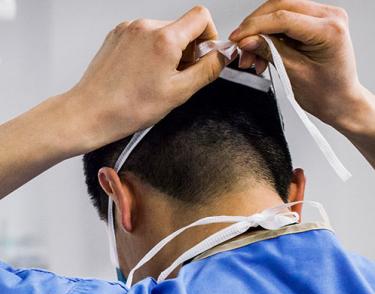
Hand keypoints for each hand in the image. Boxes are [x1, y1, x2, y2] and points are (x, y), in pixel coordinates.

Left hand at [67, 6, 224, 152]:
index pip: (201, 17)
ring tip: (157, 80)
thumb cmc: (129, 107)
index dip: (210, 37)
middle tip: (179, 77)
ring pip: (163, 33)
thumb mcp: (178, 93)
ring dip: (169, 52)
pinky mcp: (117, 35)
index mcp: (165, 39)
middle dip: (187, 50)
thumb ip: (207, 70)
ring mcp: (129, 29)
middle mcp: (146, 26)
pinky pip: (144, 37)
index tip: (204, 56)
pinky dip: (150, 52)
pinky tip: (143, 75)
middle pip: (182, 26)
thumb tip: (224, 55)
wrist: (92, 111)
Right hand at [229, 0, 361, 126]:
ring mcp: (323, 16)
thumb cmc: (326, 93)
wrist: (340, 101)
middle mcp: (329, 16)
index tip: (236, 38)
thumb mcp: (294, 73)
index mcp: (329, 30)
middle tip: (240, 47)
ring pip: (281, 11)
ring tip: (251, 56)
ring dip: (261, 32)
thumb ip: (270, 52)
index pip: (283, 18)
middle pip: (281, 6)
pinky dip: (270, 35)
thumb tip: (247, 41)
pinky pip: (286, 20)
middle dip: (255, 27)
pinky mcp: (316, 22)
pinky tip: (262, 52)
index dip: (255, 27)